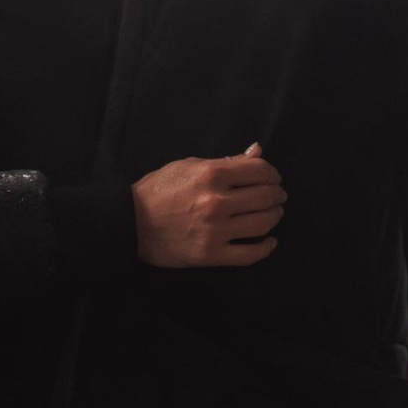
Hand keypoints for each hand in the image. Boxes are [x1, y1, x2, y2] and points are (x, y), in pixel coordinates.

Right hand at [133, 144, 284, 267]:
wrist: (130, 223)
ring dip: (275, 217)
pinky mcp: (211, 255)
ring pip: (263, 223)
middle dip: (277, 194)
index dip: (272, 173)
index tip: (272, 177)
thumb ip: (226, 161)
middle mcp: (216, 202)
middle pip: (266, 196)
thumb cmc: (158, 190)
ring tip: (273, 214)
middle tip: (278, 195)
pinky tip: (269, 241)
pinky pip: (249, 254)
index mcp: (211, 174)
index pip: (260, 170)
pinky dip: (265, 248)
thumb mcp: (189, 165)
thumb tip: (257, 152)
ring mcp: (215, 231)